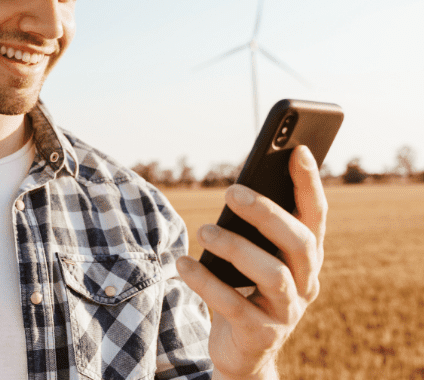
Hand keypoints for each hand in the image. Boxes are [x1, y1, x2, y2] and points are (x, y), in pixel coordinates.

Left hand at [176, 145, 326, 379]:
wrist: (243, 351)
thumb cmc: (245, 287)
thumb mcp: (253, 254)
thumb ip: (253, 227)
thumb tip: (237, 189)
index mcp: (306, 256)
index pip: (316, 214)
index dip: (309, 182)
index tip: (297, 149)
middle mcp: (305, 282)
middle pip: (298, 242)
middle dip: (266, 212)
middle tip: (230, 192)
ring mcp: (287, 312)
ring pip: (273, 275)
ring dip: (236, 247)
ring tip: (204, 231)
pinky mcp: (262, 335)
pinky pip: (234, 306)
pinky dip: (207, 282)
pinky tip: (183, 265)